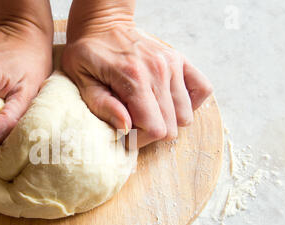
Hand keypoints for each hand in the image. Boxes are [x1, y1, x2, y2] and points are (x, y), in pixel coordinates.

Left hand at [62, 4, 212, 147]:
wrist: (103, 23)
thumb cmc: (88, 54)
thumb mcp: (82, 82)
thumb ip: (103, 106)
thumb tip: (126, 127)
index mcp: (133, 79)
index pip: (155, 129)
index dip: (140, 140)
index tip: (126, 135)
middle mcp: (159, 71)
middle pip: (171, 127)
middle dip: (151, 133)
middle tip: (134, 122)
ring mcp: (172, 64)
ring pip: (185, 115)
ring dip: (167, 120)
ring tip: (147, 111)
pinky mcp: (180, 60)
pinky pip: (202, 89)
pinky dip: (189, 103)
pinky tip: (168, 102)